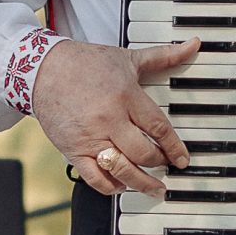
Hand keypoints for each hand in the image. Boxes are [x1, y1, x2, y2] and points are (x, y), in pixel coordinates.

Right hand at [31, 36, 197, 196]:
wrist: (41, 69)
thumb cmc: (85, 63)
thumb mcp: (127, 58)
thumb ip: (163, 56)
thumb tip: (194, 46)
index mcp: (126, 95)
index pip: (159, 128)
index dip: (175, 147)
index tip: (182, 159)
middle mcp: (110, 119)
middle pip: (144, 153)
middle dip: (160, 163)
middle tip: (166, 167)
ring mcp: (91, 137)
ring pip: (123, 169)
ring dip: (142, 183)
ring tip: (154, 188)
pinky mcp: (73, 150)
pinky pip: (96, 178)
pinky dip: (112, 186)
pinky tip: (122, 184)